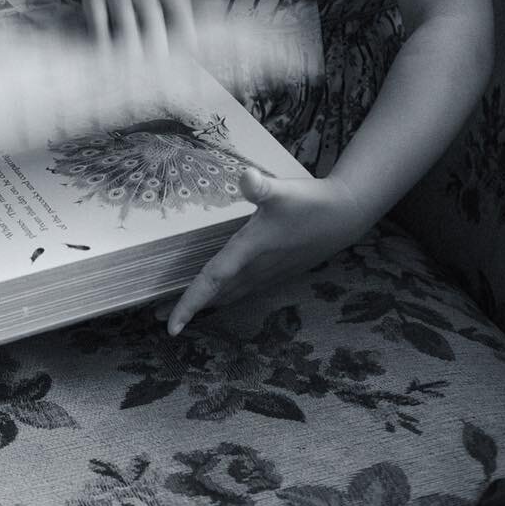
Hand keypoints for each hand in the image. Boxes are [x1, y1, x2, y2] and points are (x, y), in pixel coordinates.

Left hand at [155, 169, 369, 334]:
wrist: (345, 215)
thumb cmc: (311, 203)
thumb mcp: (284, 191)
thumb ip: (262, 187)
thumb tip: (246, 177)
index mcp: (249, 250)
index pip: (212, 281)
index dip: (190, 304)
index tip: (171, 327)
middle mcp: (256, 267)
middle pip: (216, 293)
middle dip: (190, 307)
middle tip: (159, 320)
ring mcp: (268, 272)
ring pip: (231, 294)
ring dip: (208, 303)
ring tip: (185, 312)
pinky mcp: (278, 270)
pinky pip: (245, 290)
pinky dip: (227, 296)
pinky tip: (222, 295)